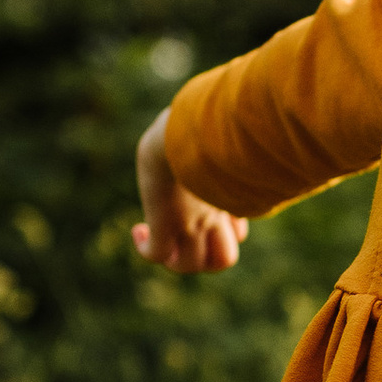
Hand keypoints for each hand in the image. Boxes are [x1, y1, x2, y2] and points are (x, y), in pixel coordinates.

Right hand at [132, 113, 249, 275]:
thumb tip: (242, 115)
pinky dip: (144, 247)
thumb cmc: (202, 131)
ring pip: (193, 266)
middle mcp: (210, 218)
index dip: (229, 234)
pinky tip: (139, 231)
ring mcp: (189, 224)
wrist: (181, 135)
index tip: (218, 216)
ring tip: (167, 239)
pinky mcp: (164, 224)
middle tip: (190, 237)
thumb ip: (234, 134)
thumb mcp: (222, 137)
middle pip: (223, 262)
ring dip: (178, 260)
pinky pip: (154, 255)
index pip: (236, 236)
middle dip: (208, 258)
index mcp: (226, 202)